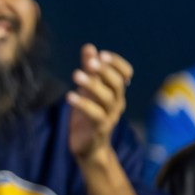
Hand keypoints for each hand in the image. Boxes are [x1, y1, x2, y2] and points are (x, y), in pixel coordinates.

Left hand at [66, 44, 132, 163]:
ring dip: (92, 85)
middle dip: (104, 71)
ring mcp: (110, 116)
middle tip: (91, 62)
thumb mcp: (87, 90)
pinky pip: (94, 115)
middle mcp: (117, 103)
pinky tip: (69, 95)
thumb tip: (90, 47)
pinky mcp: (99, 129)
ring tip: (76, 74)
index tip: (102, 54)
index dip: (116, 63)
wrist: (88, 147)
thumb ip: (89, 69)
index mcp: (116, 92)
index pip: (125, 74)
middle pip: (117, 84)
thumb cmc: (88, 116)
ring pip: (107, 98)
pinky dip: (83, 104)